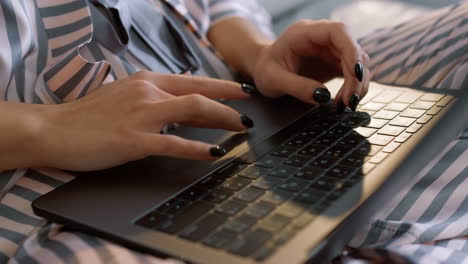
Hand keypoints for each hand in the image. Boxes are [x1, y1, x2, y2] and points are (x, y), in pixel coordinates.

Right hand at [35, 71, 251, 170]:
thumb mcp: (125, 96)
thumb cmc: (88, 116)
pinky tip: (215, 153)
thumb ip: (153, 98)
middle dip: (230, 105)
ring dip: (223, 120)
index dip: (222, 86)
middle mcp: (148, 92)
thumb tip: (181, 104)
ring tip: (241, 131)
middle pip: (200, 94)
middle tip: (249, 116)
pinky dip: (199, 148)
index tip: (242, 91)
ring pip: (194, 111)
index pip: (194, 80)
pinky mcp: (134, 139)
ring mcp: (142, 115)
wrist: (54, 130)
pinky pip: (174, 143)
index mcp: (147, 81)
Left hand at [252, 20, 370, 110]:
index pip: (338, 31)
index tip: (355, 72)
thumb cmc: (265, 69)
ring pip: (357, 62)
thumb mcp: (273, 80)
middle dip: (356, 76)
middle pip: (352, 49)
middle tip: (349, 101)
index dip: (352, 50)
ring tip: (345, 104)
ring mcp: (330, 50)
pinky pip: (352, 73)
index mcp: (305, 33)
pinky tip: (342, 102)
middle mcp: (322, 38)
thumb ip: (296, 87)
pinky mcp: (333, 63)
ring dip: (357, 84)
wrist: (263, 68)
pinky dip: (352, 88)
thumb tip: (322, 97)